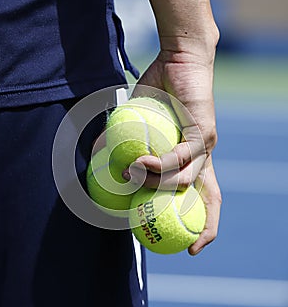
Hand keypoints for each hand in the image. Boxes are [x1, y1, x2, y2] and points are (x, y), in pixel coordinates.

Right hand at [126, 41, 220, 252]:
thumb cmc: (158, 89)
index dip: (198, 221)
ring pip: (184, 180)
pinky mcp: (205, 133)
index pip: (199, 195)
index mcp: (190, 158)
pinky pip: (181, 157)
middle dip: (206, 227)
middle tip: (191, 248)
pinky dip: (159, 164)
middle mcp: (202, 156)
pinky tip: (139, 162)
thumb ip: (120, 143)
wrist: (178, 58)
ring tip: (130, 176)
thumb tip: (96, 160)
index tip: (189, 246)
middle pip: (211, 198)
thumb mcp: (134, 122)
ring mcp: (206, 146)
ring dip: (155, 184)